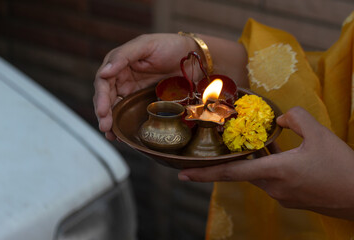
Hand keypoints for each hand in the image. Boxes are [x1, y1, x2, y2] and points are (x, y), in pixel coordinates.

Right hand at [93, 33, 198, 139]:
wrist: (193, 58)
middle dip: (104, 113)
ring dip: (111, 122)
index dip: (101, 97)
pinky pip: (130, 112)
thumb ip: (123, 57)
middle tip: (105, 127)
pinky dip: (124, 123)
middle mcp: (122, 78)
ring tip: (111, 135)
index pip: (103, 82)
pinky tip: (121, 134)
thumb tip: (104, 72)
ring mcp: (132, 91)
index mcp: (118, 63)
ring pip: (116, 108)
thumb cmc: (169, 46)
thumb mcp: (146, 45)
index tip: (103, 111)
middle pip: (106, 98)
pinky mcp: (143, 101)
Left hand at [178, 107, 353, 219]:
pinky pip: (271, 179)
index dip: (203, 174)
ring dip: (255, 160)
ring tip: (258, 143)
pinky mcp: (291, 198)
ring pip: (258, 174)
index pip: (229, 174)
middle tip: (219, 148)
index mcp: (274, 173)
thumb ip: (296, 119)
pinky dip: (268, 165)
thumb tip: (283, 118)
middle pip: (243, 171)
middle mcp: (273, 187)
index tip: (182, 175)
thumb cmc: (342, 167)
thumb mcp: (319, 134)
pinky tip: (278, 152)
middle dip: (231, 160)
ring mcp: (282, 196)